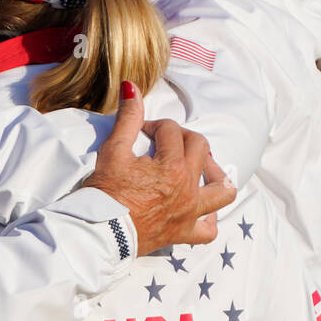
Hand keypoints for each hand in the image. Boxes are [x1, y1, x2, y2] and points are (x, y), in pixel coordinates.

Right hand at [84, 83, 234, 254]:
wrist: (98, 232)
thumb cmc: (104, 193)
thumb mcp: (113, 151)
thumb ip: (128, 119)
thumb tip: (132, 87)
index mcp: (173, 166)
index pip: (171, 131)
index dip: (155, 125)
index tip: (141, 130)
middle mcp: (188, 188)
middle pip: (200, 149)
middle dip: (182, 137)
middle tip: (164, 141)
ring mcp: (189, 212)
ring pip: (222, 190)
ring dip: (215, 174)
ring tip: (200, 168)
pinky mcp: (182, 233)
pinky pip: (208, 230)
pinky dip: (208, 218)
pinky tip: (199, 209)